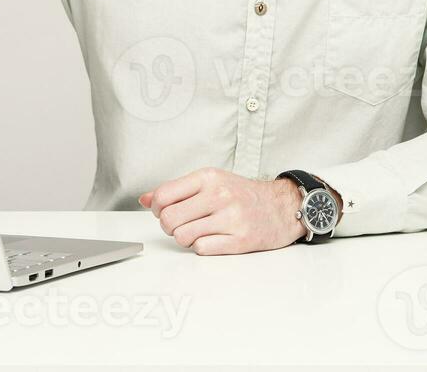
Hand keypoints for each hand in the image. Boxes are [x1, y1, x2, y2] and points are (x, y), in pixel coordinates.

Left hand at [138, 167, 304, 254]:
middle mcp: (219, 195)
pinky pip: (201, 249)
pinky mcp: (239, 240)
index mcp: (208, 177)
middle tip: (183, 223)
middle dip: (170, 226)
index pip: (163, 195)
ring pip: (182, 236)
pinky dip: (202, 247)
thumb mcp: (211, 182)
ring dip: (186, 238)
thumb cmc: (243, 195)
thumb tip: (145, 199)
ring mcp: (230, 218)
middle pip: (169, 219)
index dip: (157, 208)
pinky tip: (214, 239)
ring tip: (199, 231)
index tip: (165, 211)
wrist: (281, 207)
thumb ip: (177, 190)